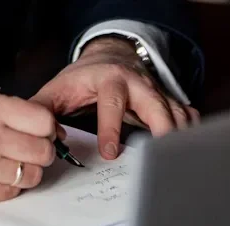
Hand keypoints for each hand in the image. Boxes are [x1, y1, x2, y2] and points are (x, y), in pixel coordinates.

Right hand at [0, 93, 58, 203]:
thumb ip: (8, 112)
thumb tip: (44, 127)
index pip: (43, 121)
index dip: (49, 128)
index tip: (46, 132)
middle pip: (43, 151)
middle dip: (41, 150)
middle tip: (30, 149)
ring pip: (32, 175)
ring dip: (27, 170)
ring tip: (11, 163)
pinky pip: (12, 192)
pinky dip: (10, 185)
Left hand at [30, 36, 199, 159]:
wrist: (110, 56)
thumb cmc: (83, 78)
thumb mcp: (58, 89)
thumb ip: (44, 110)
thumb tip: (39, 135)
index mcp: (110, 80)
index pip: (112, 104)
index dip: (112, 129)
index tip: (111, 153)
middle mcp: (139, 85)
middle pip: (157, 106)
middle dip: (161, 131)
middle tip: (159, 160)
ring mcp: (158, 93)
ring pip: (178, 113)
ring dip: (179, 137)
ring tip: (175, 164)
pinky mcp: (169, 102)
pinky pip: (188, 116)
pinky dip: (190, 134)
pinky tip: (187, 153)